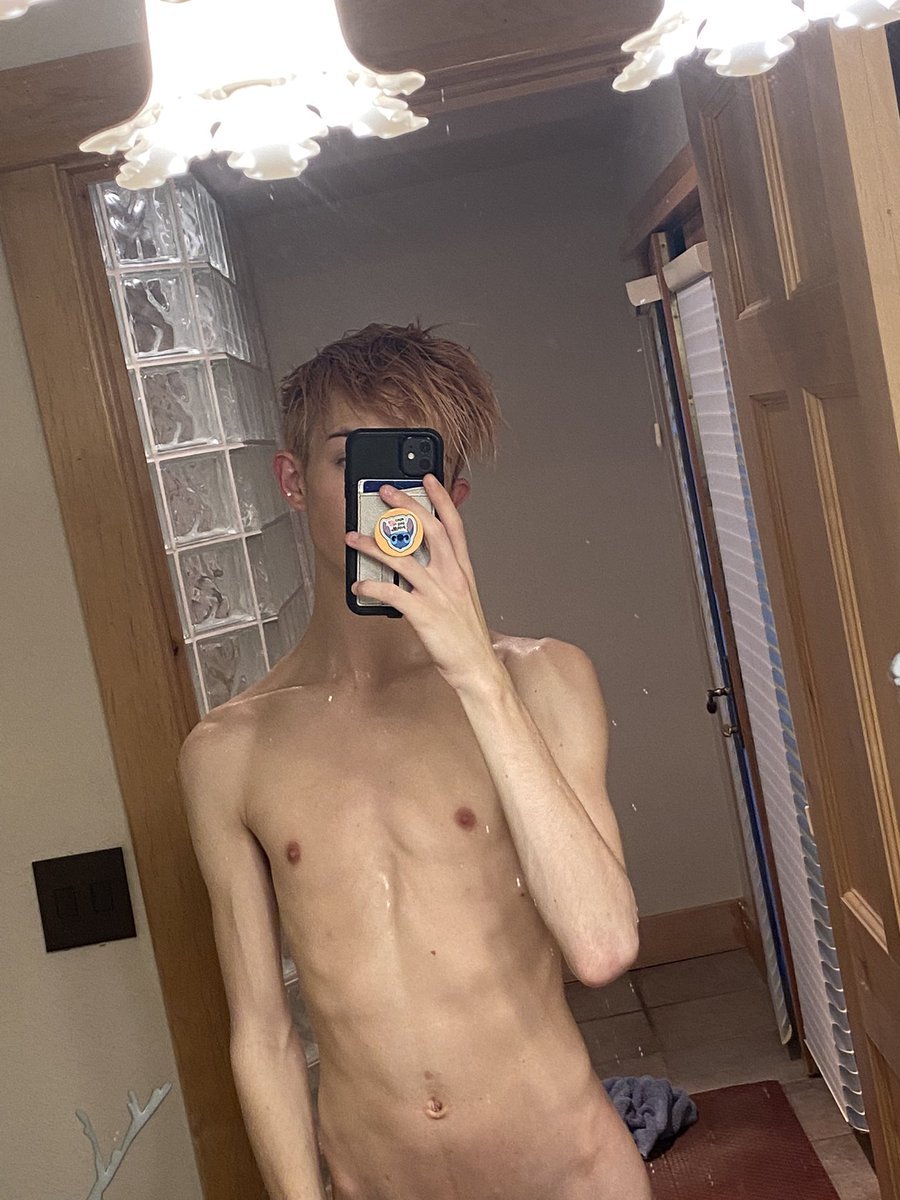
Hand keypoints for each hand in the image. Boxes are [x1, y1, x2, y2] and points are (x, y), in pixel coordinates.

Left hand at [345, 474, 501, 692]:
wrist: (476, 666)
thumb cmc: (466, 635)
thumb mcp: (462, 597)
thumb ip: (446, 575)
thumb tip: (419, 561)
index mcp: (462, 570)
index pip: (454, 525)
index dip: (441, 499)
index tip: (428, 479)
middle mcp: (451, 576)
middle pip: (429, 529)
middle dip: (406, 506)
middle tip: (385, 491)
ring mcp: (438, 594)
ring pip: (403, 558)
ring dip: (374, 545)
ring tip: (353, 538)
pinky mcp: (423, 613)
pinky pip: (391, 592)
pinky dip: (372, 585)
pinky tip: (359, 584)